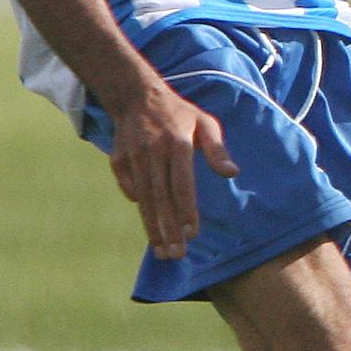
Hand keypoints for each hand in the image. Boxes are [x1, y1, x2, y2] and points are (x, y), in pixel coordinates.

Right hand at [107, 80, 237, 260]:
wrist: (135, 96)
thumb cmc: (178, 113)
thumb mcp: (205, 122)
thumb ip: (218, 148)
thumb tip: (233, 172)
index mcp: (177, 143)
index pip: (182, 184)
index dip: (186, 210)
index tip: (192, 234)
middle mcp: (152, 152)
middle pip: (161, 197)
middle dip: (168, 229)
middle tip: (177, 255)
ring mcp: (132, 157)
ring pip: (144, 199)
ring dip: (153, 227)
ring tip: (162, 251)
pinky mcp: (117, 160)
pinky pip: (129, 188)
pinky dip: (140, 207)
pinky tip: (150, 226)